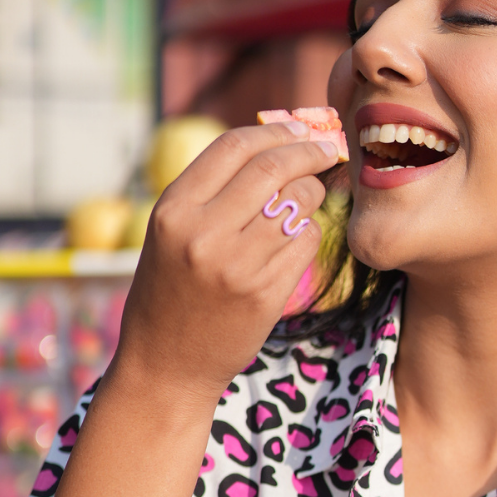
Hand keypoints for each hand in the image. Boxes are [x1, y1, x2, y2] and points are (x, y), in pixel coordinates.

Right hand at [117, 120, 343, 405]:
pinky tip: (297, 238)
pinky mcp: (265, 294)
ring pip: (297, 205)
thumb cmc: (170, 292)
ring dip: (314, 193)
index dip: (274, 132)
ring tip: (311, 196)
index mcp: (173, 210)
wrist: (168, 366)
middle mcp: (203, 233)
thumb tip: (272, 145)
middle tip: (329, 149)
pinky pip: (304, 243)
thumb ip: (209, 192)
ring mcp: (236, 266)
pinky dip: (308, 233)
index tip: (299, 130)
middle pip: (273, 168)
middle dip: (309, 152)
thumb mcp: (170, 233)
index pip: (234, 146)